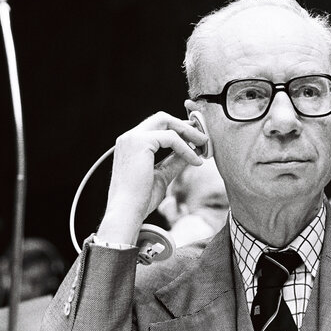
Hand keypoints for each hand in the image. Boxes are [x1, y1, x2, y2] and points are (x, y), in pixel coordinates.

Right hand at [97, 112, 207, 244]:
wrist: (127, 212)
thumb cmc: (141, 199)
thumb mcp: (162, 175)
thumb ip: (174, 161)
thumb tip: (191, 152)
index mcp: (131, 144)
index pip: (157, 126)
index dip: (178, 130)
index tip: (196, 139)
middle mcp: (129, 137)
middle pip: (162, 118)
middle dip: (185, 126)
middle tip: (203, 138)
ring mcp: (132, 138)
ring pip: (166, 122)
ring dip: (188, 132)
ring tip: (204, 145)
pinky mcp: (140, 142)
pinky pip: (171, 137)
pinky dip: (186, 148)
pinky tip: (196, 161)